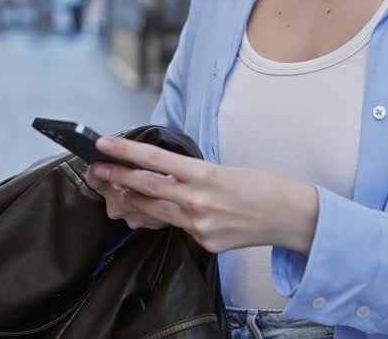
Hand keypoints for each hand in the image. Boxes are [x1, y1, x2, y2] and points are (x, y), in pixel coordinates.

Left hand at [84, 136, 319, 254]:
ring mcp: (200, 225)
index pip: (156, 160)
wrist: (289, 216)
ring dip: (131, 200)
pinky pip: (176, 228)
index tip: (105, 144)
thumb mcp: (226, 169)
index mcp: (206, 174)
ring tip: (113, 190)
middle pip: (147, 187)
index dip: (127, 152)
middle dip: (118, 177)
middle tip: (98, 169)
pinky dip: (163, 218)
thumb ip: (192, 175)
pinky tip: (154, 212)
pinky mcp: (204, 243)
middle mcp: (199, 200)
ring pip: (154, 211)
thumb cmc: (263, 186)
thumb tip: (162, 176)